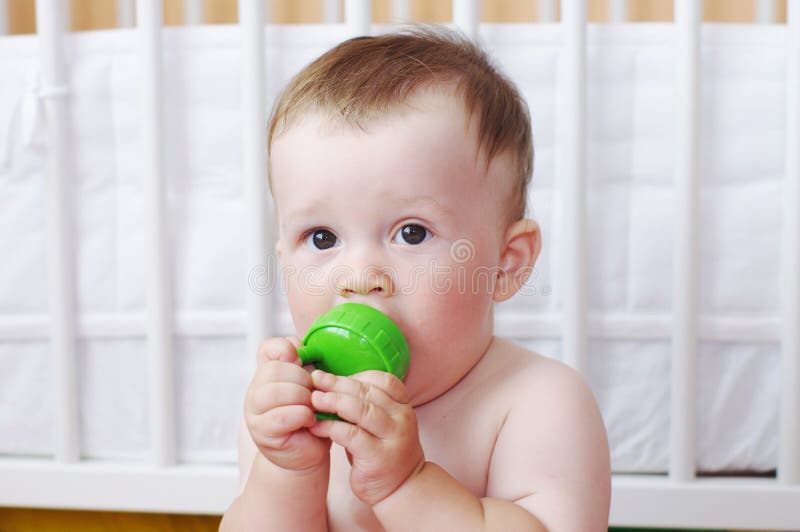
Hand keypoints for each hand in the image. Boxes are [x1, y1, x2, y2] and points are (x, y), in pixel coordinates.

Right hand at [244, 337, 330, 471]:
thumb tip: (300, 347)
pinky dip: (302, 415)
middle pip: (275, 370)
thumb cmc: (311, 415)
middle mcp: (256, 390)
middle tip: (315, 393)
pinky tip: (310, 420)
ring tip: (313, 407)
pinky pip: (282, 416)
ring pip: (276, 392)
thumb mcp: (311, 385)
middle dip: (302, 379)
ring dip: (302, 398)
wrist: (308, 451)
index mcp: (268, 373)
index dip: (284, 348)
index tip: (300, 359)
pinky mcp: (262, 432)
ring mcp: (255, 411)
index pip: (267, 349)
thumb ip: (306, 364)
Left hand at [308, 370, 425, 504]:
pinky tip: (316, 426)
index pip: (383, 380)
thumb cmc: (382, 451)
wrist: (401, 488)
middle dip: (338, 384)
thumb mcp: (381, 423)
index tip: (333, 376)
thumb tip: (330, 383)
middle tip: (316, 379)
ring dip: (333, 401)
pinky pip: (351, 435)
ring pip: (361, 410)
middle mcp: (402, 418)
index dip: (357, 375)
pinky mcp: (378, 457)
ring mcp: (393, 437)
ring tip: (314, 399)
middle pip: (368, 392)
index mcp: (403, 406)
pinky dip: (331, 427)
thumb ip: (364, 404)